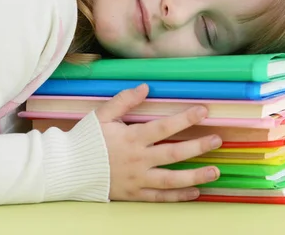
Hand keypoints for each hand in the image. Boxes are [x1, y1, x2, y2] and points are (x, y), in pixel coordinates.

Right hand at [95, 84, 221, 201]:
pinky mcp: (134, 194)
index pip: (164, 127)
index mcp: (132, 138)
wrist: (67, 169)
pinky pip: (160, 197)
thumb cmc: (85, 139)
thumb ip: (124, 100)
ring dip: (196, 175)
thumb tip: (146, 87)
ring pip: (172, 179)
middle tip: (217, 140)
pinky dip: (178, 196)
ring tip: (215, 172)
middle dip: (198, 146)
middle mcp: (138, 160)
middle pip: (174, 153)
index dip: (186, 118)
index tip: (204, 111)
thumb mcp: (102, 115)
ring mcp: (137, 179)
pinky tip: (195, 192)